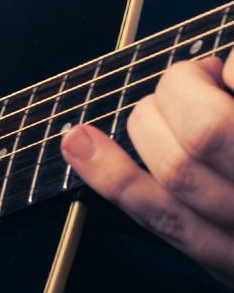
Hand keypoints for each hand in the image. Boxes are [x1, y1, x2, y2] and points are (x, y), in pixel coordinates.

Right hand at [62, 54, 233, 287]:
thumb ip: (200, 223)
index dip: (111, 176)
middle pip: (176, 167)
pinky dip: (233, 68)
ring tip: (214, 73)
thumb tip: (132, 163)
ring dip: (193, 83)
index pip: (161, 217)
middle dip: (158, 114)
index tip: (74, 140)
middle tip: (180, 87)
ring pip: (207, 130)